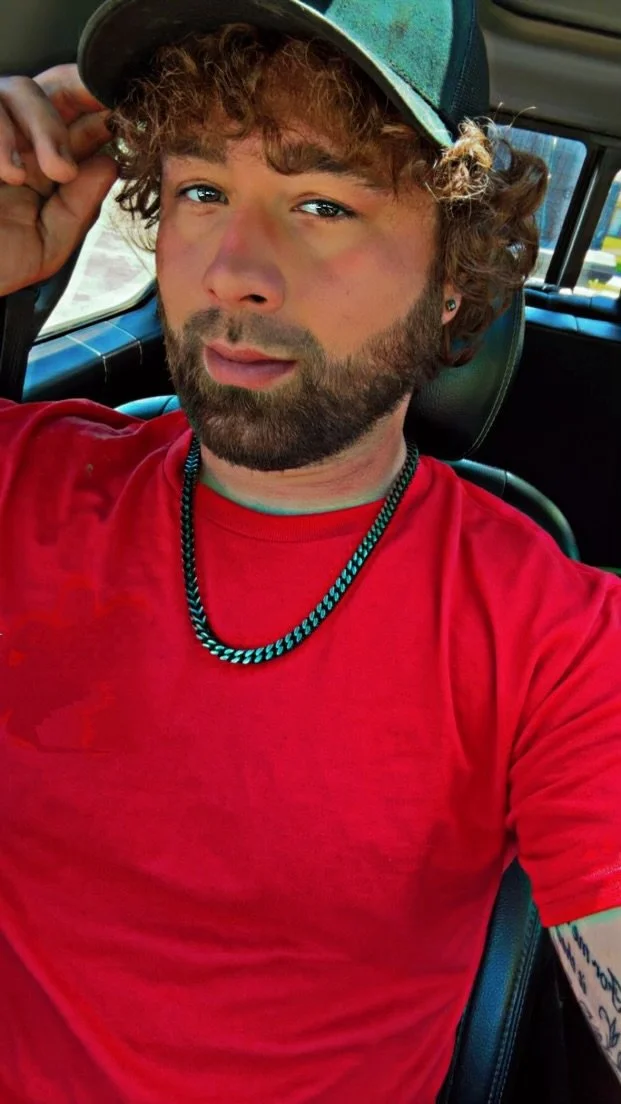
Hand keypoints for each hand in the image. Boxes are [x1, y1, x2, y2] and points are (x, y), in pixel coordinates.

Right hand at [0, 63, 118, 295]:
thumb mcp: (47, 242)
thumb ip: (79, 206)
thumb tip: (111, 163)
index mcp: (44, 163)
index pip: (79, 120)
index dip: (104, 110)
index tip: (130, 116)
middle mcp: (17, 139)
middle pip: (55, 88)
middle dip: (82, 97)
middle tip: (105, 124)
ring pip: (22, 89)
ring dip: (46, 126)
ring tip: (55, 171)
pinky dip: (2, 136)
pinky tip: (10, 173)